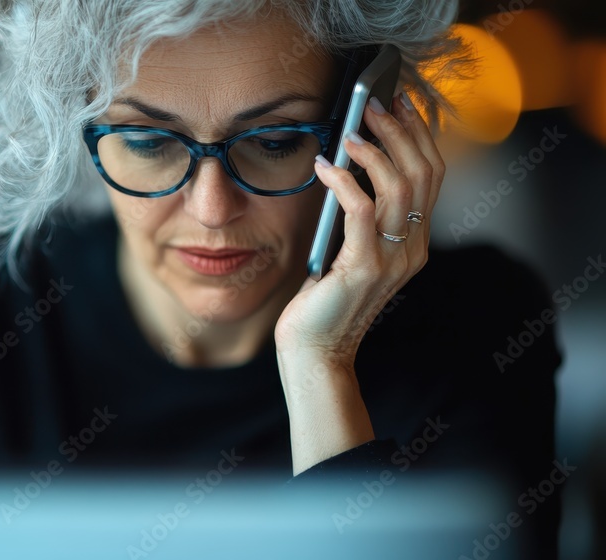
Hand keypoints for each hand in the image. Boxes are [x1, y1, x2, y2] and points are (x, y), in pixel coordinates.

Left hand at [274, 92, 445, 473]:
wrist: (316, 352)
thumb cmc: (324, 301)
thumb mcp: (348, 252)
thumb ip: (359, 219)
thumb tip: (345, 167)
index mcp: (414, 243)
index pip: (431, 176)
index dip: (419, 136)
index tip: (399, 104)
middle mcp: (412, 249)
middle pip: (423, 174)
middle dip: (400, 132)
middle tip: (375, 105)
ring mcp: (392, 260)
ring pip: (400, 187)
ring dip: (375, 151)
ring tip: (350, 130)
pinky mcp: (363, 268)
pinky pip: (361, 211)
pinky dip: (344, 182)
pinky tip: (325, 167)